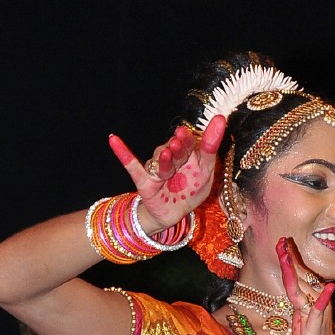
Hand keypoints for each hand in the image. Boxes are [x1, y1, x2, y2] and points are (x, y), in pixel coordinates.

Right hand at [108, 116, 225, 233]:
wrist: (174, 214)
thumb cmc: (190, 191)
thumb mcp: (207, 172)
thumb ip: (211, 148)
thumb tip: (220, 120)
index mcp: (188, 155)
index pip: (191, 143)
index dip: (192, 138)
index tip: (196, 129)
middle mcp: (172, 157)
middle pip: (175, 149)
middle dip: (178, 147)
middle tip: (179, 142)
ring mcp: (157, 168)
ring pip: (159, 160)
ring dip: (164, 159)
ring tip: (168, 154)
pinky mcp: (144, 180)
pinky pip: (131, 165)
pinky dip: (122, 153)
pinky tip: (114, 140)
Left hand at [277, 238, 334, 334]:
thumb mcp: (300, 319)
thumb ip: (298, 302)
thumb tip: (292, 287)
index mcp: (309, 300)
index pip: (299, 276)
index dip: (290, 260)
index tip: (281, 243)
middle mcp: (315, 302)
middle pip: (300, 277)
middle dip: (289, 260)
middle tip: (280, 242)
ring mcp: (317, 313)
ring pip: (304, 289)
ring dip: (297, 272)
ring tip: (288, 256)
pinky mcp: (317, 326)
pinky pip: (319, 310)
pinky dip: (323, 299)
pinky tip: (330, 288)